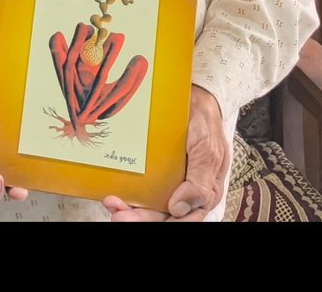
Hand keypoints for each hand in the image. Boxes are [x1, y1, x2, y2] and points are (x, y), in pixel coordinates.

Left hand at [102, 86, 228, 222]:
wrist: (195, 98)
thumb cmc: (206, 125)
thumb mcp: (208, 152)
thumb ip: (200, 182)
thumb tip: (179, 208)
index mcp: (203, 192)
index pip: (186, 219)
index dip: (164, 223)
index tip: (142, 219)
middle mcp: (184, 190)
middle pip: (162, 215)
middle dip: (140, 218)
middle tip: (119, 216)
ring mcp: (168, 180)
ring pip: (149, 205)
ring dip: (129, 209)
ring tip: (112, 204)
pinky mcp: (154, 169)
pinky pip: (140, 186)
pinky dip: (127, 192)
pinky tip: (114, 191)